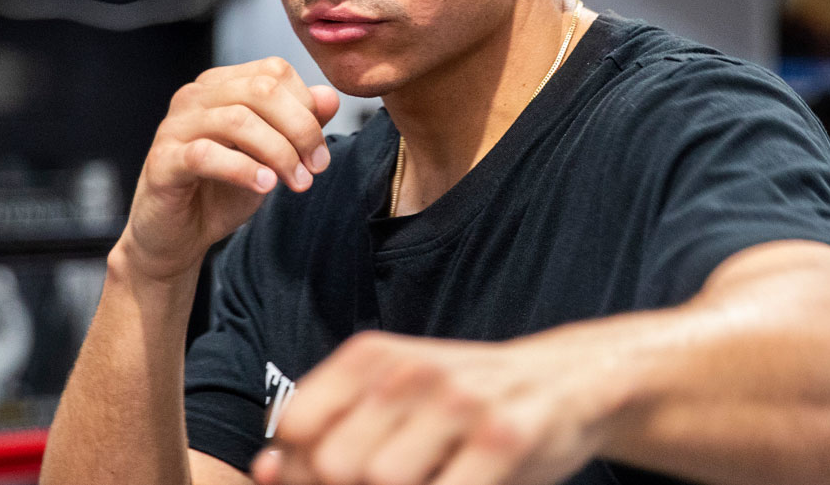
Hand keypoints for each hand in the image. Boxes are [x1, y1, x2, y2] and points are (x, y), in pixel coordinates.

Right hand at [120, 58, 339, 281]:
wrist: (178, 236)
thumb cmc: (221, 190)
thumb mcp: (269, 155)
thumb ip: (298, 123)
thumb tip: (329, 97)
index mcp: (221, 85)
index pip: (274, 72)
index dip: (307, 108)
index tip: (319, 150)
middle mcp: (195, 97)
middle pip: (261, 89)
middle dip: (300, 128)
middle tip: (316, 166)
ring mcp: (175, 127)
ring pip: (237, 120)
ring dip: (279, 153)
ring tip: (297, 182)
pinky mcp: (163, 161)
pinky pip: (205, 155)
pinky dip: (243, 169)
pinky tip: (265, 186)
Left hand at [253, 330, 618, 484]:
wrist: (565, 381)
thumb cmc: (463, 405)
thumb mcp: (391, 399)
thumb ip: (326, 431)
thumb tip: (263, 471)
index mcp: (371, 357)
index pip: (295, 428)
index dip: (302, 471)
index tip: (337, 478)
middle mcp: (411, 371)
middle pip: (334, 465)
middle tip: (394, 482)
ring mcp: (459, 402)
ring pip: (382, 480)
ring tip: (432, 480)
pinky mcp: (504, 437)